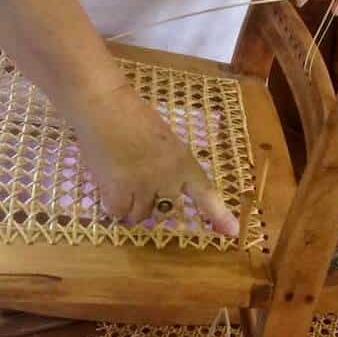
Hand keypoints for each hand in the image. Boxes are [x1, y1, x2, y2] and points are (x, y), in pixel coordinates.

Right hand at [71, 81, 239, 236]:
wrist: (104, 105)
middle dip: (152, 200)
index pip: (204, 191)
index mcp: (182, 160)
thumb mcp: (161, 138)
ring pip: (139, 215)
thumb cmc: (130, 114)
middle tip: (137, 180)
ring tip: (119, 181)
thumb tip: (155, 190)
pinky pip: (118, 212)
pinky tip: (108, 185)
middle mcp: (167, 177)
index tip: (232, 231)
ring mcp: (143, 185)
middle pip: (164, 208)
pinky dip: (113, 205)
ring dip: (130, 206)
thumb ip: (165, 164)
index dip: (218, 213)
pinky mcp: (119, 190)